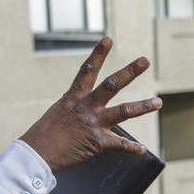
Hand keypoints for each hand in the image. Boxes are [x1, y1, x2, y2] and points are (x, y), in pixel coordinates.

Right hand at [19, 37, 161, 172]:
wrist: (35, 154)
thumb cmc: (44, 135)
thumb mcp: (59, 112)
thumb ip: (76, 107)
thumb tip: (84, 109)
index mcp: (74, 97)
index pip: (87, 70)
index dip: (98, 54)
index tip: (108, 39)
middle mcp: (86, 106)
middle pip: (111, 85)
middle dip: (130, 72)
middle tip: (145, 60)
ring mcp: (92, 123)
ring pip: (123, 111)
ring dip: (142, 106)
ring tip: (158, 102)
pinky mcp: (96, 142)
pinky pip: (119, 145)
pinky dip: (132, 148)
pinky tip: (143, 149)